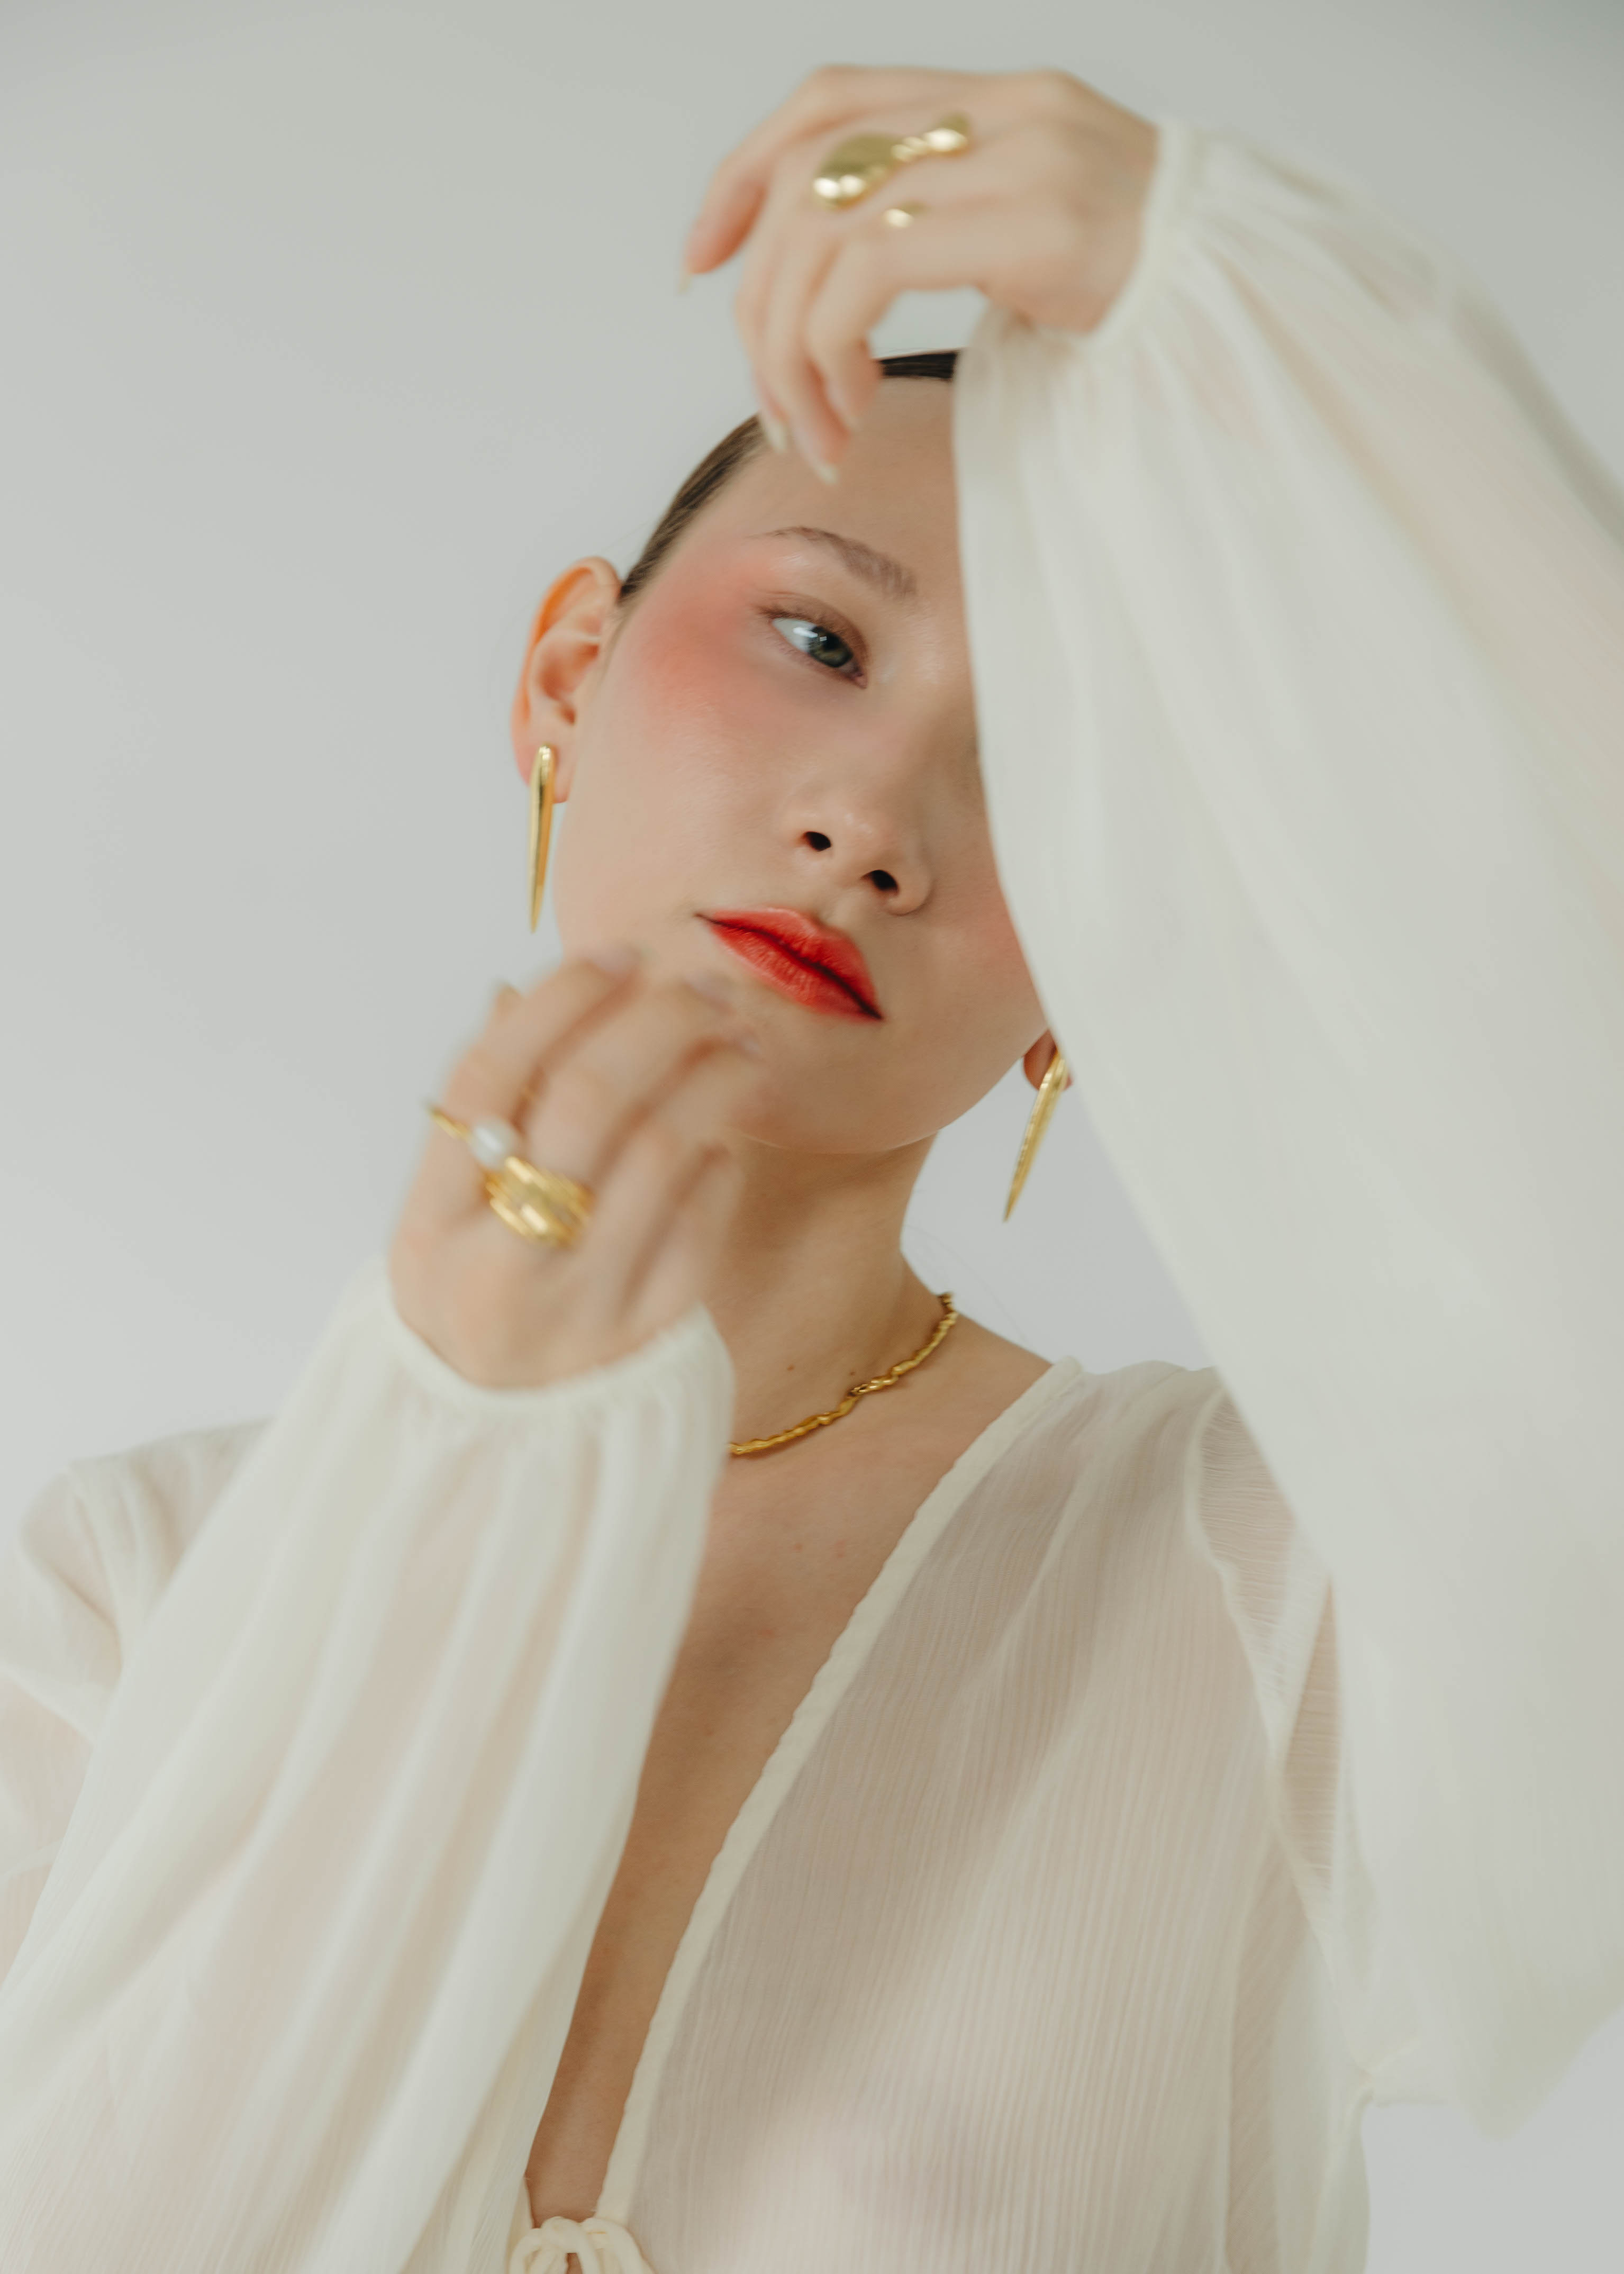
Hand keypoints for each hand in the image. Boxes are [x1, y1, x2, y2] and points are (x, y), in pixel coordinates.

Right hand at [389, 956, 760, 1388]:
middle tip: (700, 986)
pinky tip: (723, 1132)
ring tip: (738, 1037)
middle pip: (587, 1100)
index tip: (620, 953)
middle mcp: (502, 1263)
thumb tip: (517, 995)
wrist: (496, 1445)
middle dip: (656, 1022)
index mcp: (431, 1224)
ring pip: (662, 1150)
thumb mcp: (438, 1219)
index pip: (490, 1078)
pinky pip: (701, 1220)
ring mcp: (582, 1302)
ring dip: (711, 1074)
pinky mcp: (651, 1333)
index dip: (561, 1000)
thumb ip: (478, 1116)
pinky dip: (718, 1160)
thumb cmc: (470, 1298)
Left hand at [681, 66, 1157, 479]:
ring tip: (818, 431)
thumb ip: (955, 235)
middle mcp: (1008, 111)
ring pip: (824, 230)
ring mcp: (1024, 161)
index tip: (702, 261)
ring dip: (791, 350)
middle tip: (776, 404)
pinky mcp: (1035, 229)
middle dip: (759, 301)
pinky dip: (830, 352)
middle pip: (809, 175)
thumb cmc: (1160, 308)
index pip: (831, 100)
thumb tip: (839, 302)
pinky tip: (854, 414)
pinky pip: (870, 274)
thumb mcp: (1041, 249)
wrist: (1275, 319)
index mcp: (1003, 101)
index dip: (744, 173)